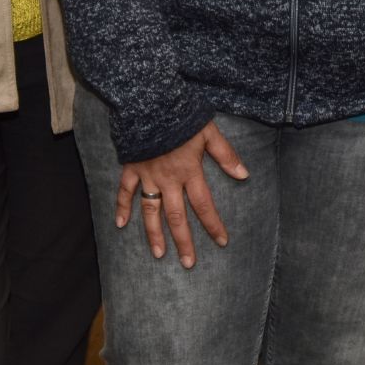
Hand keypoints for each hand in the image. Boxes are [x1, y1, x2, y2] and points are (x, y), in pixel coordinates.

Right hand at [114, 121, 248, 268]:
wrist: (150, 101)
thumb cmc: (182, 115)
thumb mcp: (209, 132)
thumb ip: (225, 154)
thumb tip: (244, 174)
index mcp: (189, 171)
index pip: (204, 205)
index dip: (213, 224)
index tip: (222, 242)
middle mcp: (168, 179)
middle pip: (177, 216)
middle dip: (183, 241)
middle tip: (189, 263)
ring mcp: (148, 175)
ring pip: (151, 210)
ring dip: (154, 233)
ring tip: (159, 254)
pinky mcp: (131, 167)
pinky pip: (124, 191)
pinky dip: (121, 207)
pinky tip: (120, 225)